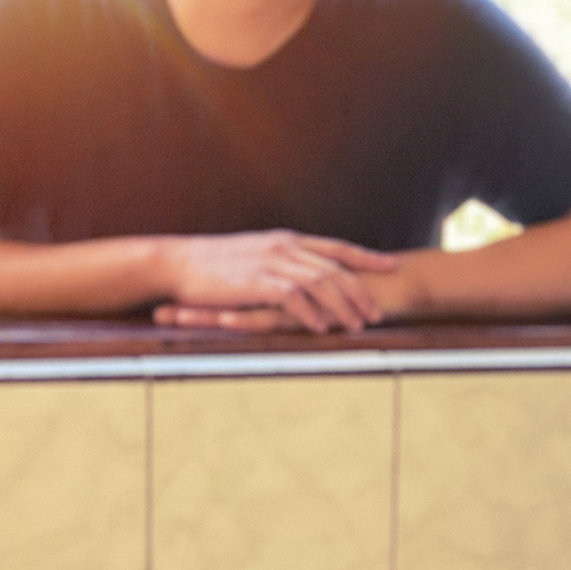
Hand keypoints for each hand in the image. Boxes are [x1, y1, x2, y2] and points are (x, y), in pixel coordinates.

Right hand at [153, 231, 397, 332]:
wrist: (177, 262)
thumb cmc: (215, 264)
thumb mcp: (257, 255)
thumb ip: (284, 262)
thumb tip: (307, 274)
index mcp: (287, 240)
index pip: (337, 247)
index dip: (367, 257)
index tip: (393, 265)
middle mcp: (284, 248)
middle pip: (336, 269)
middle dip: (362, 291)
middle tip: (378, 313)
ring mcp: (270, 263)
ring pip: (321, 283)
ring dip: (343, 306)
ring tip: (357, 326)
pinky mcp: (255, 282)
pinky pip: (293, 298)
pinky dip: (311, 314)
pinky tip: (322, 328)